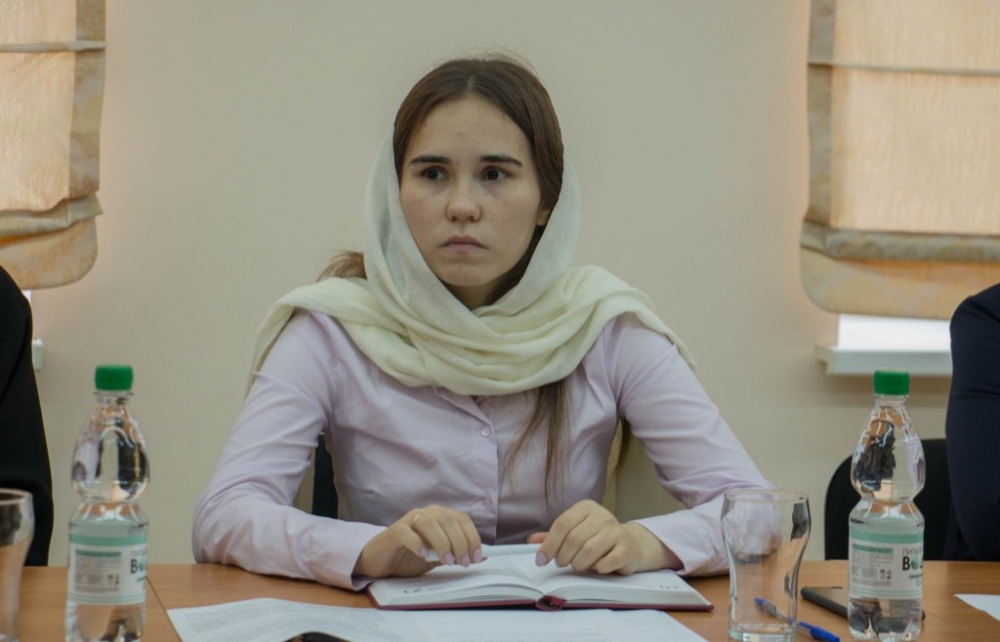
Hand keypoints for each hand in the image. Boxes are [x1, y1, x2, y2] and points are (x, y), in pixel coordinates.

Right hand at [353, 505, 482, 578]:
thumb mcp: (438, 558)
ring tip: (446, 560)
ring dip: (442, 542)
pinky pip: (406, 532)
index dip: (472, 537)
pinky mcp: (393, 531)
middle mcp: (426, 513)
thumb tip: (482, 557)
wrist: (382, 561)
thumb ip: (457, 554)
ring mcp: (408, 520)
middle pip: (448, 519)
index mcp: (440, 517)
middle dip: (460, 542)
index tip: (477, 557)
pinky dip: (416, 542)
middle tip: (463, 562)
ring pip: (429, 522)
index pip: (462, 519)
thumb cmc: (411, 557)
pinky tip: (422, 555)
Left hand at [527, 499, 679, 574]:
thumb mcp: (575, 532)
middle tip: (562, 563)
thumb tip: (532, 542)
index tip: (541, 560)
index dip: (549, 544)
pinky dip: (597, 569)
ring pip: (588, 552)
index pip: (562, 524)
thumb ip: (554, 537)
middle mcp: (602, 516)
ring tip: (579, 565)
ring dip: (578, 564)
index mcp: (586, 508)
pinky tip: (598, 567)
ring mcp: (616, 531)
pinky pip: (606, 562)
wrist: (632, 544)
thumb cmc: (598, 539)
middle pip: (574, 539)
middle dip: (563, 557)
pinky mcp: (627, 548)